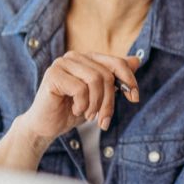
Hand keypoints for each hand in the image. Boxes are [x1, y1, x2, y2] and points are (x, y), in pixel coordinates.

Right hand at [21, 51, 140, 141]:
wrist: (46, 126)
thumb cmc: (72, 110)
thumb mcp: (100, 96)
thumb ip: (115, 79)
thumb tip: (137, 60)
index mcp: (87, 58)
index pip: (117, 62)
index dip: (129, 80)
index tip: (135, 99)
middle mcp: (75, 56)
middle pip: (106, 75)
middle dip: (109, 101)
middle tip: (103, 120)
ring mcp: (62, 63)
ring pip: (95, 80)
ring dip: (95, 104)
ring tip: (88, 115)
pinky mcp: (53, 74)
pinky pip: (80, 89)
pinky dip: (82, 105)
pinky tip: (74, 110)